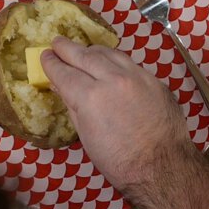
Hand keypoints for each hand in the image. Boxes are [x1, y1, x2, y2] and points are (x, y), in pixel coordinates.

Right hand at [40, 37, 190, 189]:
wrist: (162, 165)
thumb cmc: (118, 160)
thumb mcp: (86, 135)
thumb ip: (74, 105)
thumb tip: (61, 85)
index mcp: (90, 97)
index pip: (65, 73)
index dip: (52, 64)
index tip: (45, 56)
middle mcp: (113, 79)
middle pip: (85, 56)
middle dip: (68, 49)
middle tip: (57, 42)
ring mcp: (136, 76)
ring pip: (109, 53)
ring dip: (92, 51)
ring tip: (82, 50)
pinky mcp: (153, 79)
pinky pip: (129, 63)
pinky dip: (114, 60)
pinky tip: (109, 62)